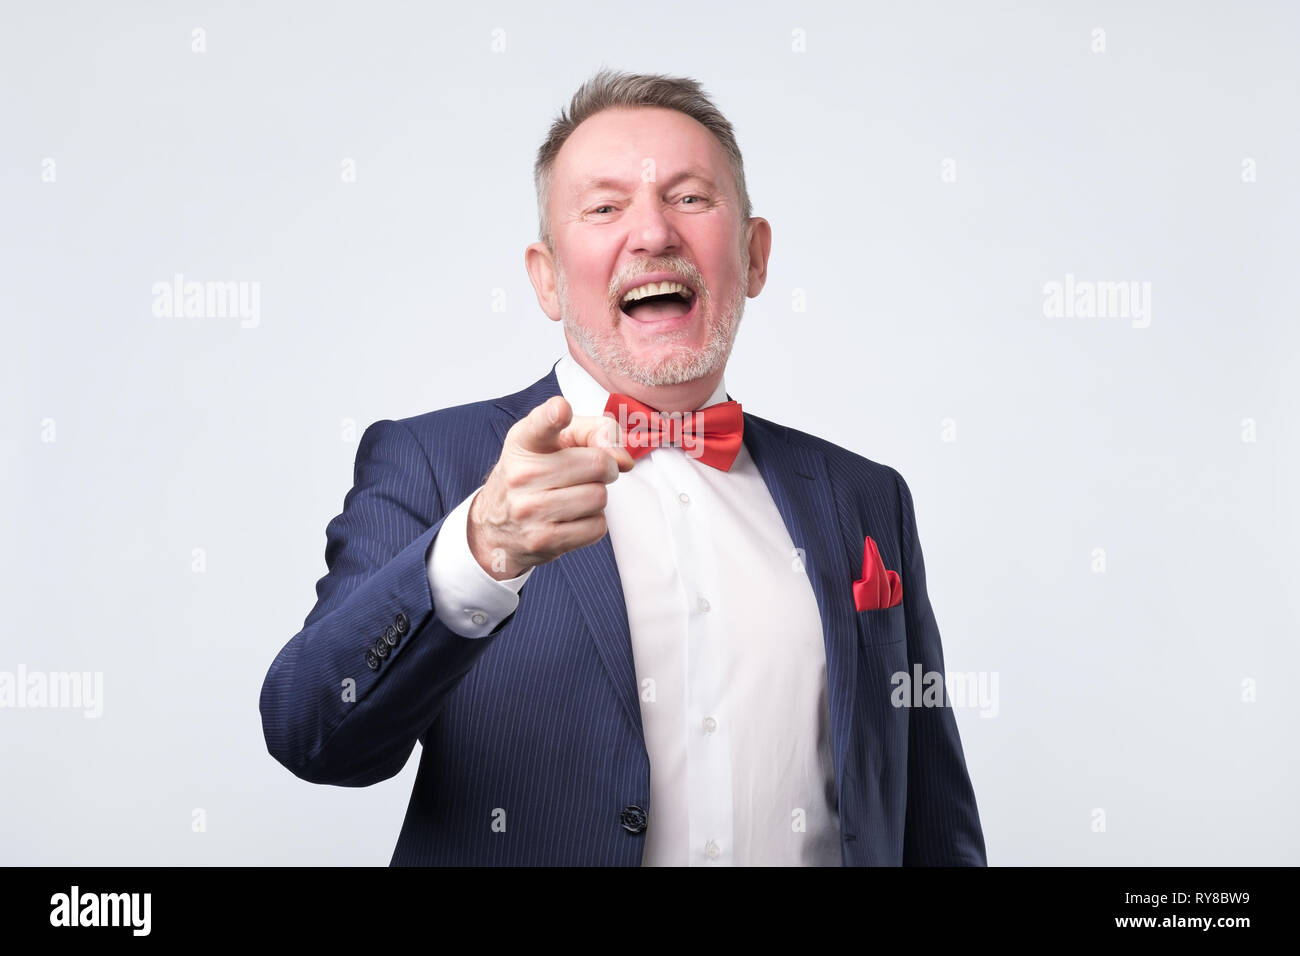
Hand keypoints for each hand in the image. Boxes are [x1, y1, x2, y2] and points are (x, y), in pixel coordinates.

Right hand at [468, 395, 634, 579]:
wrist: (495, 526)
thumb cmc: (534, 474)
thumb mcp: (555, 440)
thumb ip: (596, 431)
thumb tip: (623, 460)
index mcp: (524, 441)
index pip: (540, 424)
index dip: (554, 415)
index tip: (560, 410)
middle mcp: (521, 474)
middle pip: (597, 463)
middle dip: (604, 468)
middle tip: (590, 472)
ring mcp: (530, 510)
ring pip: (599, 496)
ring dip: (597, 496)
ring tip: (576, 494)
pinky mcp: (544, 540)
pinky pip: (596, 526)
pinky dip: (593, 522)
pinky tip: (572, 516)